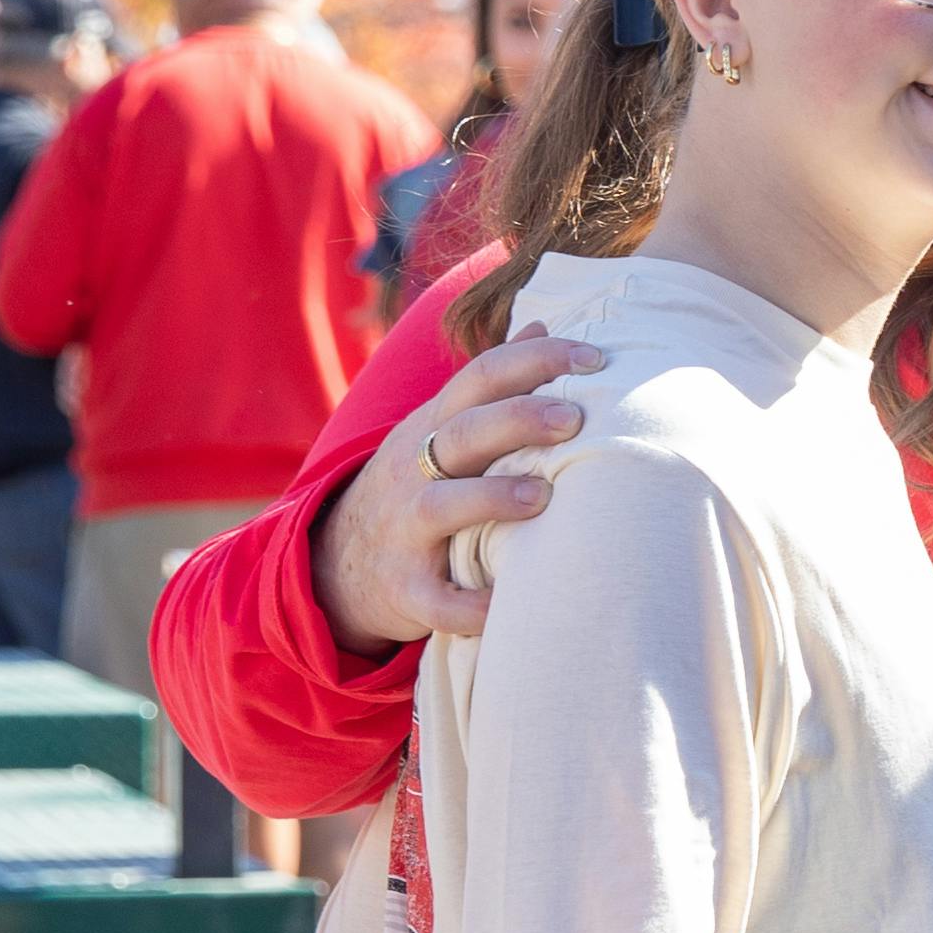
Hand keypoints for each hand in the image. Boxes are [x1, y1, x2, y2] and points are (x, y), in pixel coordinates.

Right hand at [324, 333, 605, 655]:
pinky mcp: (404, 588)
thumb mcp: (440, 426)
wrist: (336, 565)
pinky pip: (437, 600)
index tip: (596, 357)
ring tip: (543, 496)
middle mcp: (414, 471)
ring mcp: (405, 530)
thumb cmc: (416, 485)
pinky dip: (470, 606)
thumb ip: (491, 383)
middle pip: (461, 433)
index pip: (480, 378)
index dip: (535, 361)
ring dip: (492, 498)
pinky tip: (508, 605)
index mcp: (432, 427)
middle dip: (517, 420)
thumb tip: (546, 325)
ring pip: (442, 506)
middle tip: (575, 417)